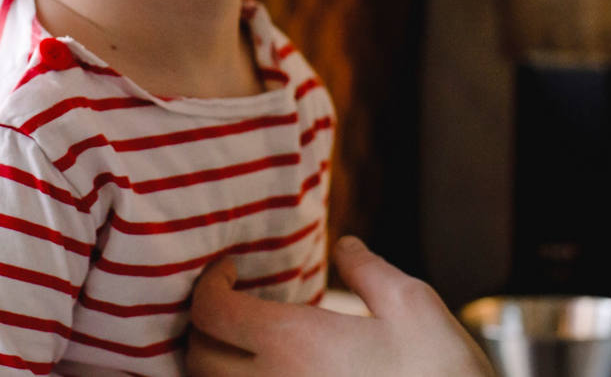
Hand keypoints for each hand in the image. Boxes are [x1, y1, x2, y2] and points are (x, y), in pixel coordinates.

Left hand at [184, 237, 494, 376]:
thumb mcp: (413, 306)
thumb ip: (367, 270)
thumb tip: (346, 245)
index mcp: (295, 344)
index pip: (210, 312)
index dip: (207, 283)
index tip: (230, 269)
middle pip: (197, 358)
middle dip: (203, 326)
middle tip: (233, 303)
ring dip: (216, 365)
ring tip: (247, 343)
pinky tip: (272, 374)